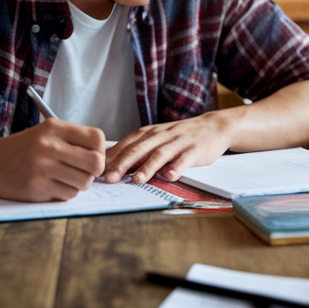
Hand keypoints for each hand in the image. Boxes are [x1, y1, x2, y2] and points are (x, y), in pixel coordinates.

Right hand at [0, 119, 104, 201]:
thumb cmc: (24, 149)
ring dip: (79, 184)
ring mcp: (42, 167)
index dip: (100, 150)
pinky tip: (51, 186)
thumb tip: (105, 159)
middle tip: (84, 172)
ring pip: (84, 182)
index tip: (91, 156)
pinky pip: (68, 195)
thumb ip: (73, 141)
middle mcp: (48, 145)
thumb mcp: (46, 134)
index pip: (97, 138)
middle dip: (94, 171)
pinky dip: (64, 193)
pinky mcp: (36, 187)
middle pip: (95, 163)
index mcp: (54, 128)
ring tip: (65, 179)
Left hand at [103, 111, 234, 183]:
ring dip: (147, 168)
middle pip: (138, 149)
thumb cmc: (179, 137)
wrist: (213, 126)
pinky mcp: (194, 149)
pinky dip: (177, 167)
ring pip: (159, 154)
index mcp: (148, 134)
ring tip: (136, 181)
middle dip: (122, 164)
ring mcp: (178, 142)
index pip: (125, 145)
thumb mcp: (156, 140)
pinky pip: (184, 159)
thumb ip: (136, 152)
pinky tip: (170, 176)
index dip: (110, 159)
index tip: (95, 171)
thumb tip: (111, 166)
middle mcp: (160, 135)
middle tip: (109, 178)